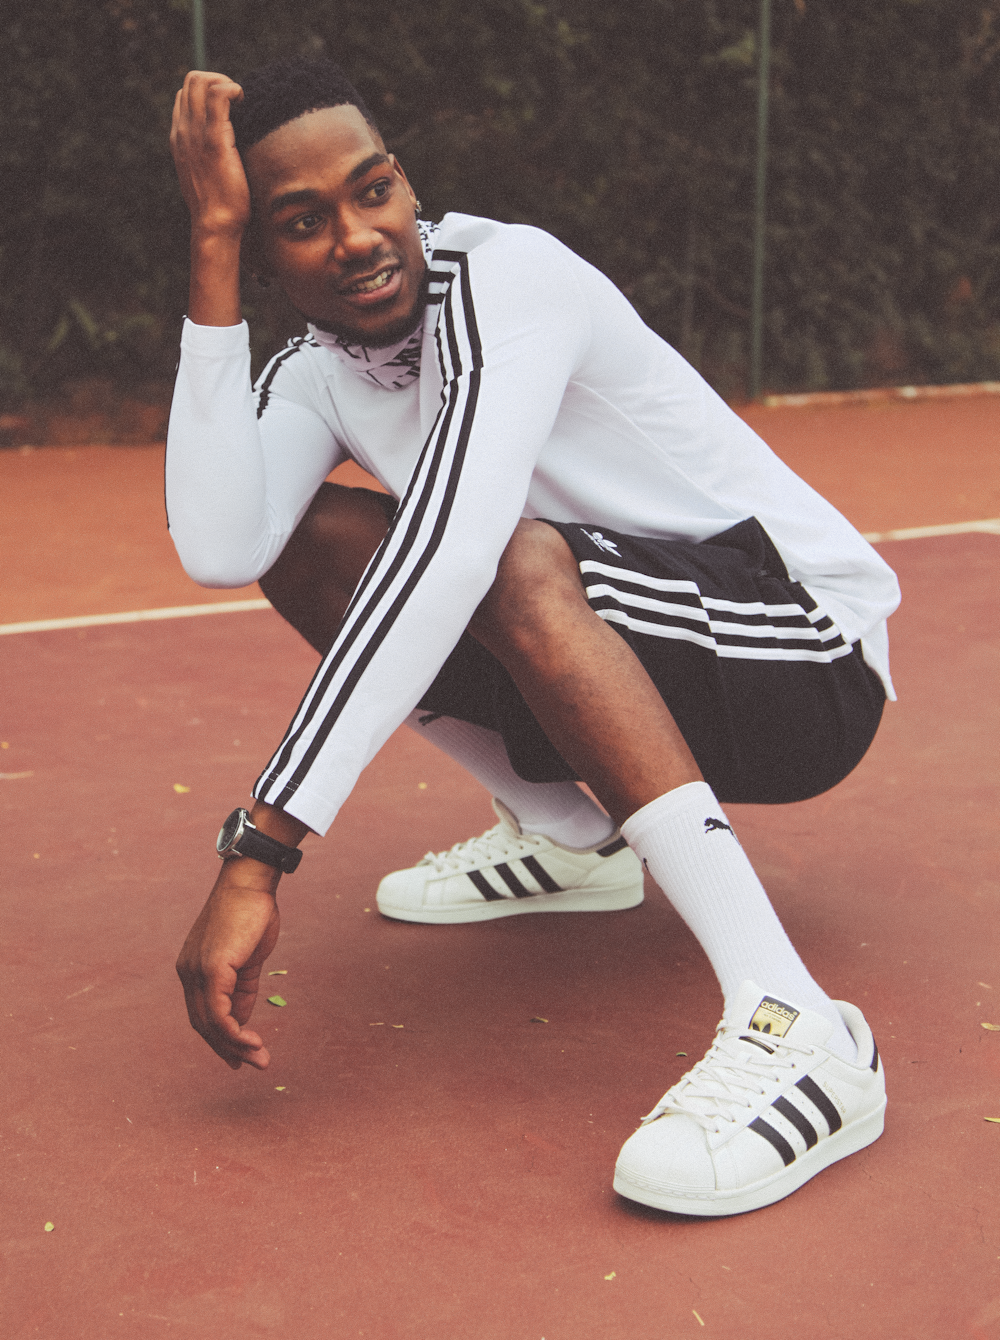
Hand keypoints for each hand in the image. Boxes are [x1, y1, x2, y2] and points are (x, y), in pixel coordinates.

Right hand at [170, 70, 250, 238]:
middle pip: (190, 81)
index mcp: (179, 138)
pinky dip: (231, 89)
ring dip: (224, 82)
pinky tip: (243, 100)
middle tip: (236, 100)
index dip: (208, 92)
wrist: (215, 225)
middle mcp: (183, 132)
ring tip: (240, 100)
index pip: (185, 96)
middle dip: (216, 79)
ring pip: (200, 82)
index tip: (229, 108)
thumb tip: (226, 147)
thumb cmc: (218, 204)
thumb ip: (207, 156)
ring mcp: (195, 135)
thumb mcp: (206, 175)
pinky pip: (217, 97)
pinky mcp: (214, 141)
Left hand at [176, 858, 281, 1069]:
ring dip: (235, 1046)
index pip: (202, 1013)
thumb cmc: (252, 915)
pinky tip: (251, 1042)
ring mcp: (196, 972)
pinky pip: (219, 1013)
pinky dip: (235, 1033)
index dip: (220, 1038)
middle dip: (227, 1049)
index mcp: (193, 969)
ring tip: (259, 1059)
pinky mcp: (211, 970)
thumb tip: (242, 1020)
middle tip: (252, 1065)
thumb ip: (242, 990)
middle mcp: (187, 973)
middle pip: (203, 1024)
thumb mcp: (247, 960)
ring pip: (210, 1023)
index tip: (240, 1055)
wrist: (251, 884)